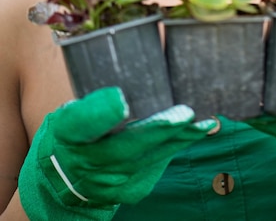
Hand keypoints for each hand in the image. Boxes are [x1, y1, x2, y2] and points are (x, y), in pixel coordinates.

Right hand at [18, 87, 215, 219]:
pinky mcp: (130, 190)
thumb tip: (127, 90)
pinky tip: (194, 132)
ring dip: (178, 139)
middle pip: (123, 147)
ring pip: (148, 159)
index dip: (100, 113)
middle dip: (157, 130)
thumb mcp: (71, 110)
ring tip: (202, 122)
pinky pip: (157, 166)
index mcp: (67, 133)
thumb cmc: (75, 132)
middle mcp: (86, 163)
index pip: (80, 123)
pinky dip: (176, 147)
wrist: (67, 178)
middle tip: (184, 114)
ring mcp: (110, 182)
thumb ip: (96, 102)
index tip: (121, 99)